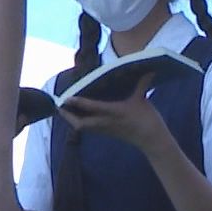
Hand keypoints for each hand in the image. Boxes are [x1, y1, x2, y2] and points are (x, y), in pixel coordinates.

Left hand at [54, 86, 172, 157]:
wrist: (152, 141)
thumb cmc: (148, 120)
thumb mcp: (143, 100)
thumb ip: (142, 84)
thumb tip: (148, 69)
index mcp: (114, 112)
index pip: (91, 107)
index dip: (77, 103)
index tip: (65, 98)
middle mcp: (106, 122)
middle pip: (80, 123)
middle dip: (67, 116)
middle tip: (59, 105)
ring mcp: (106, 129)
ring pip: (83, 127)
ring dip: (72, 119)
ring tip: (64, 109)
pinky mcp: (108, 133)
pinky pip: (89, 128)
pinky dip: (81, 121)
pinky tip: (79, 114)